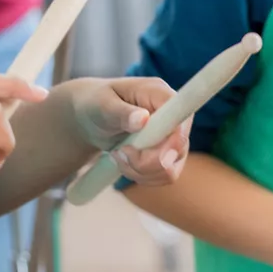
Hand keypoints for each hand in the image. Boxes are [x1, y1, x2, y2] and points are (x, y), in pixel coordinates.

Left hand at [62, 76, 190, 185]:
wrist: (91, 117)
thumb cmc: (96, 103)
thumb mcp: (102, 104)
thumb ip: (121, 112)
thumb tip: (142, 118)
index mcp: (161, 95)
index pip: (181, 119)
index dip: (171, 140)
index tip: (141, 148)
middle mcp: (174, 116)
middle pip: (178, 149)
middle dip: (145, 160)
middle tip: (119, 152)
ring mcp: (173, 138)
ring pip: (171, 168)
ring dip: (140, 170)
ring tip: (117, 155)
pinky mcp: (168, 155)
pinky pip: (164, 176)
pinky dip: (141, 176)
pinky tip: (124, 163)